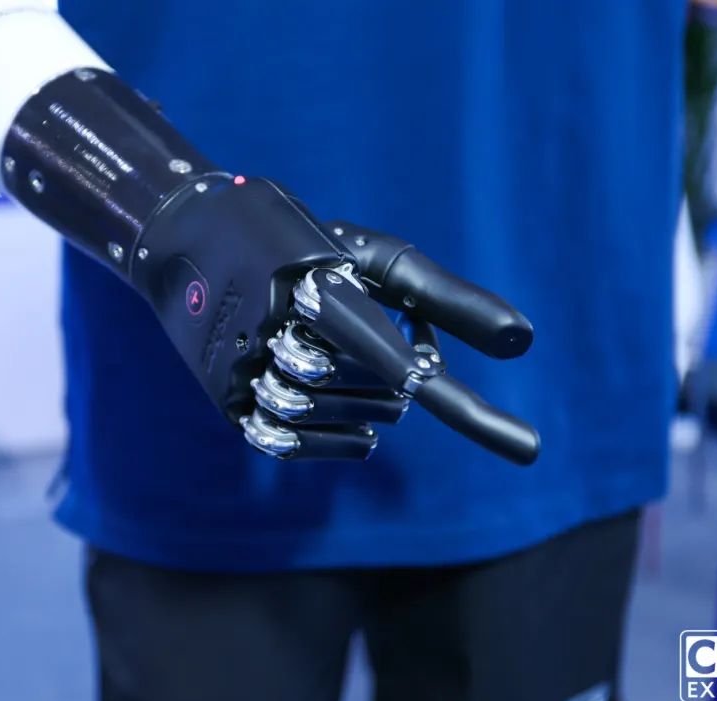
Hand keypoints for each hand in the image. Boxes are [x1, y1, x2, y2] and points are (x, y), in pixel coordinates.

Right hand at [131, 175, 539, 464]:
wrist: (190, 238)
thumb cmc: (307, 248)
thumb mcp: (375, 259)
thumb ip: (446, 299)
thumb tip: (526, 343)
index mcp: (302, 271)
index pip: (347, 319)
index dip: (384, 351)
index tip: (423, 380)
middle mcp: (261, 315)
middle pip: (333, 373)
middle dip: (384, 384)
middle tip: (415, 381)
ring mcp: (236, 358)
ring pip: (304, 406)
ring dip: (361, 412)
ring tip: (393, 405)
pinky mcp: (224, 395)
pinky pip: (278, 438)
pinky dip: (332, 446)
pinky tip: (368, 441)